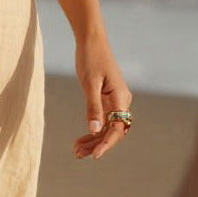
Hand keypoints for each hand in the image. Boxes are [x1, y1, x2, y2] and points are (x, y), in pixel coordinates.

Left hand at [72, 29, 132, 160]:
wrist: (91, 40)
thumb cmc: (90, 58)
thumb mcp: (89, 83)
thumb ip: (92, 107)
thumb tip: (94, 130)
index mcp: (120, 98)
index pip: (117, 128)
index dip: (106, 144)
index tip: (95, 156)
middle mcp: (121, 101)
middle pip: (113, 131)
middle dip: (97, 145)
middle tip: (77, 154)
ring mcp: (115, 101)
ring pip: (107, 127)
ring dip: (93, 140)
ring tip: (76, 151)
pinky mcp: (107, 99)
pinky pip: (102, 120)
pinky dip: (92, 130)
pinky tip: (80, 140)